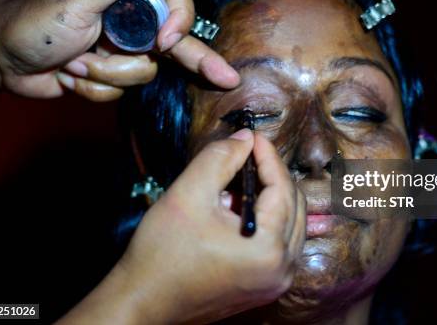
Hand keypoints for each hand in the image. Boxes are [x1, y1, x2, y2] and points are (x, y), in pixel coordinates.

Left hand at [0, 0, 238, 99]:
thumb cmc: (33, 23)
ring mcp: (122, 51)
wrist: (2, 62)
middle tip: (227, 78)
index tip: (162, 42)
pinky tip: (70, 76)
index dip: (179, 21)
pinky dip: (94, 88)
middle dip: (199, 62)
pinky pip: (121, 92)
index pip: (175, 0)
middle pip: (176, 41)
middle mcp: (130, 21)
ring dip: (106, 74)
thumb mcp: (77, 0)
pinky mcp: (111, 76)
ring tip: (74, 62)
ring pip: (143, 74)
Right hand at [59, 130, 305, 323]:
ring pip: (291, 223)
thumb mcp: (188, 194)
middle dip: (271, 176)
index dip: (268, 156)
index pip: (282, 188)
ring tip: (237, 184)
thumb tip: (246, 138)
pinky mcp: (265, 287)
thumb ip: (220, 158)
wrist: (143, 300)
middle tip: (245, 157)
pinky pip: (280, 243)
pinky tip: (239, 211)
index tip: (252, 136)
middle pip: (293, 205)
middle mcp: (282, 269)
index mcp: (269, 248)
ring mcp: (276, 282)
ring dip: (270, 197)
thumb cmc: (162, 252)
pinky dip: (267, 220)